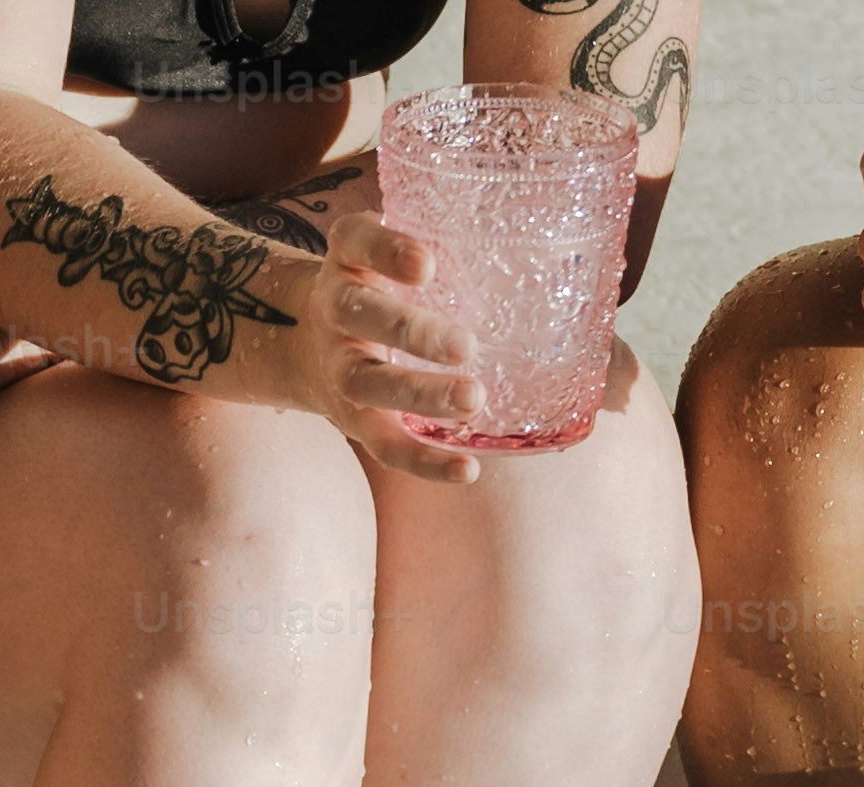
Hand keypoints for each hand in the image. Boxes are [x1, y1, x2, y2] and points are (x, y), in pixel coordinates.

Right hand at [306, 187, 504, 485]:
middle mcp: (335, 309)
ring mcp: (340, 366)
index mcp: (349, 257)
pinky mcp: (353, 419)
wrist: (307, 346)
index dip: (388, 251)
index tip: (426, 266)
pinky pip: (384, 445)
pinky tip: (466, 470)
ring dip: (419, 395)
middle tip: (466, 346)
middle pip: (361, 315)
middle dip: (411, 332)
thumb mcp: (395, 252)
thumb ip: (453, 240)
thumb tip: (556, 247)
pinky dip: (423, 461)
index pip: (359, 240)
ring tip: (473, 400)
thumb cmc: (382, 287)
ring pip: (370, 383)